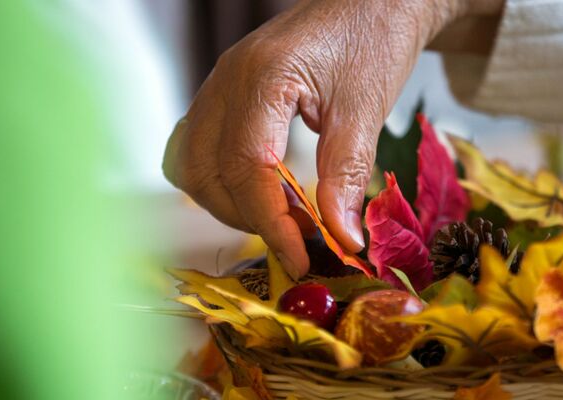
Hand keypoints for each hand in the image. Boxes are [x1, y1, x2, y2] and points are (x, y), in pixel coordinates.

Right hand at [163, 0, 502, 277]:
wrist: (370, 0)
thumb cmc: (372, 40)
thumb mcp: (366, 109)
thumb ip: (347, 175)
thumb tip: (342, 239)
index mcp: (263, 77)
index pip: (248, 167)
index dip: (271, 222)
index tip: (300, 257)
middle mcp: (227, 80)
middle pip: (208, 171)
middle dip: (249, 216)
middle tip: (300, 235)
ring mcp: (218, 84)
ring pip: (190, 163)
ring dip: (228, 201)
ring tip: (280, 214)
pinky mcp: (223, 92)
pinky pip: (194, 145)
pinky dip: (217, 178)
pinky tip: (257, 186)